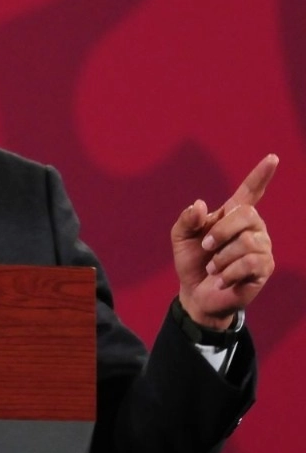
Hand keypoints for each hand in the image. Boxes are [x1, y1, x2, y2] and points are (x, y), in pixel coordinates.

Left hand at [171, 154, 277, 328]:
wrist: (195, 294)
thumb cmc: (192, 263)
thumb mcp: (180, 238)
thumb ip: (187, 219)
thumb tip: (201, 204)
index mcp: (232, 216)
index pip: (251, 192)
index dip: (260, 175)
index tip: (272, 158)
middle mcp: (252, 228)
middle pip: (247, 215)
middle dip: (220, 232)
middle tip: (206, 247)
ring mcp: (261, 247)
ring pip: (247, 242)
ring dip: (221, 258)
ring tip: (214, 268)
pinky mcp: (264, 268)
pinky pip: (250, 262)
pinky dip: (229, 272)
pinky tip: (222, 279)